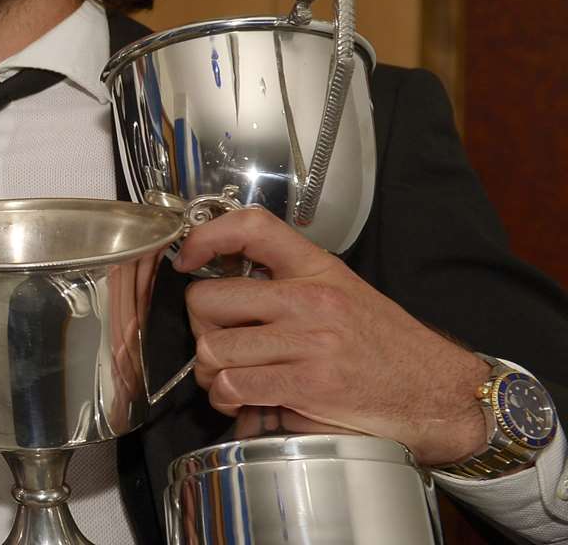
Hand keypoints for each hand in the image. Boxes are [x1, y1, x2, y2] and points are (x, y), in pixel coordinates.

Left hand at [177, 207, 490, 464]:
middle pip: (209, 299)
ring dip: (210, 372)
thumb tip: (223, 291)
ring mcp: (310, 342)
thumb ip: (287, 285)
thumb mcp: (343, 293)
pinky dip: (227, 399)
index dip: (206, 236)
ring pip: (214, 348)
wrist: (440, 393)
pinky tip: (242, 401)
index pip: (251, 227)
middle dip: (199, 327)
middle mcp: (311, 299)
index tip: (187, 257)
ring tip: (229, 378)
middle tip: (215, 343)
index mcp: (317, 269)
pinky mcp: (310, 384)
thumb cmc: (389, 347)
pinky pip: (235, 386)